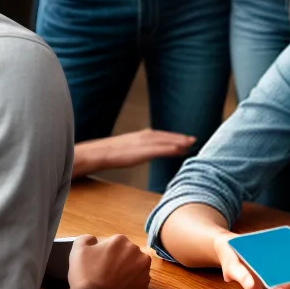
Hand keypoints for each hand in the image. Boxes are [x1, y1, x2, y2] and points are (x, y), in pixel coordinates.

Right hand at [68, 234, 150, 288]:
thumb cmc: (85, 275)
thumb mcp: (78, 251)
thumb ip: (87, 239)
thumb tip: (94, 239)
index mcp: (123, 242)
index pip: (115, 245)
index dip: (106, 255)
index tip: (99, 265)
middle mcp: (139, 254)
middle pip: (129, 257)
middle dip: (119, 264)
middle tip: (106, 276)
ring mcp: (145, 274)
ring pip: (136, 272)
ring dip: (127, 277)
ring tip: (112, 287)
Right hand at [72, 129, 195, 178]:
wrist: (97, 153)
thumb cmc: (106, 153)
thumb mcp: (123, 148)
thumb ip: (133, 148)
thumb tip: (136, 153)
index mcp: (139, 136)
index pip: (159, 135)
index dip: (172, 137)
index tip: (183, 138)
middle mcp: (143, 136)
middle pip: (165, 136)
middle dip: (179, 138)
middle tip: (192, 140)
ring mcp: (144, 143)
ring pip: (166, 141)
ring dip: (179, 142)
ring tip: (190, 144)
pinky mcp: (143, 151)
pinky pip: (161, 149)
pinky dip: (172, 148)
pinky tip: (180, 150)